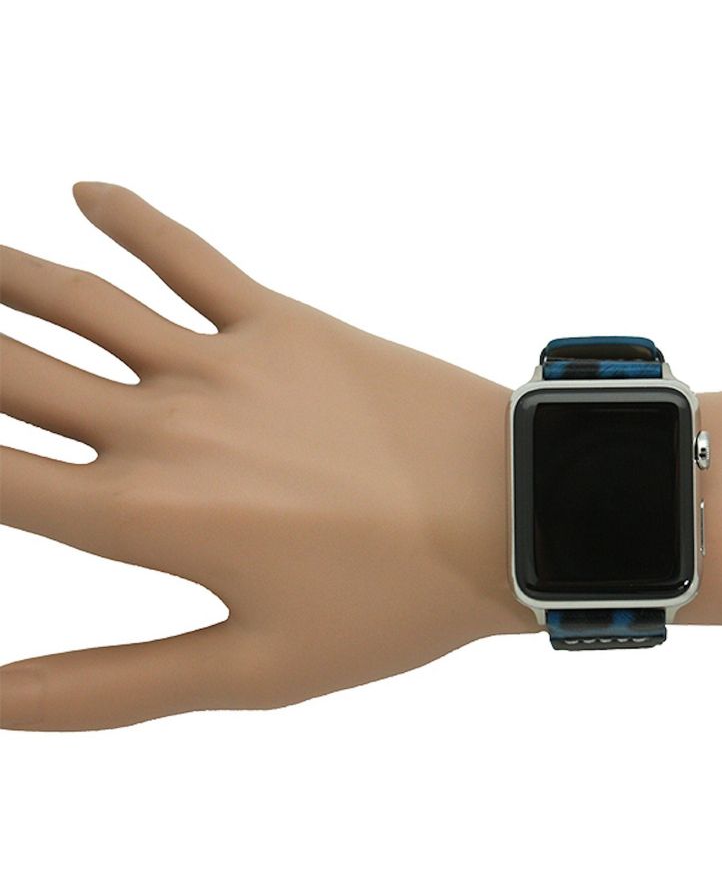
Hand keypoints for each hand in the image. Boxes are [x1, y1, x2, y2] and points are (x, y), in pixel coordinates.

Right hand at [1, 184, 534, 730]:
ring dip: (0, 277)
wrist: (514, 513)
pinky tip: (85, 189)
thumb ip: (111, 687)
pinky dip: (132, 217)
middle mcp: (161, 424)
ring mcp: (224, 362)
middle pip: (5, 369)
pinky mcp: (287, 322)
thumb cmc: (395, 605)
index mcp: (142, 515)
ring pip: (72, 298)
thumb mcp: (253, 671)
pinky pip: (191, 255)